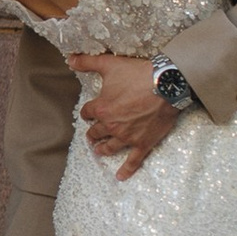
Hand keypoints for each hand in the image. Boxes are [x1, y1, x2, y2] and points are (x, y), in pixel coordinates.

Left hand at [74, 53, 175, 178]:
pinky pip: (133, 161)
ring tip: (99, 151)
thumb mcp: (109, 64)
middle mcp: (112, 125)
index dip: (87, 112)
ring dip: (102, 150)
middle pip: (96, 132)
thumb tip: (70, 58)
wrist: (166, 85)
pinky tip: (120, 177)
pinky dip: (126, 170)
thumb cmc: (138, 74)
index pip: (87, 113)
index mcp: (101, 108)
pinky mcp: (143, 143)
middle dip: (93, 133)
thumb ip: (87, 62)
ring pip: (109, 147)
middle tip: (92, 135)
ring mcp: (127, 137)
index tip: (89, 112)